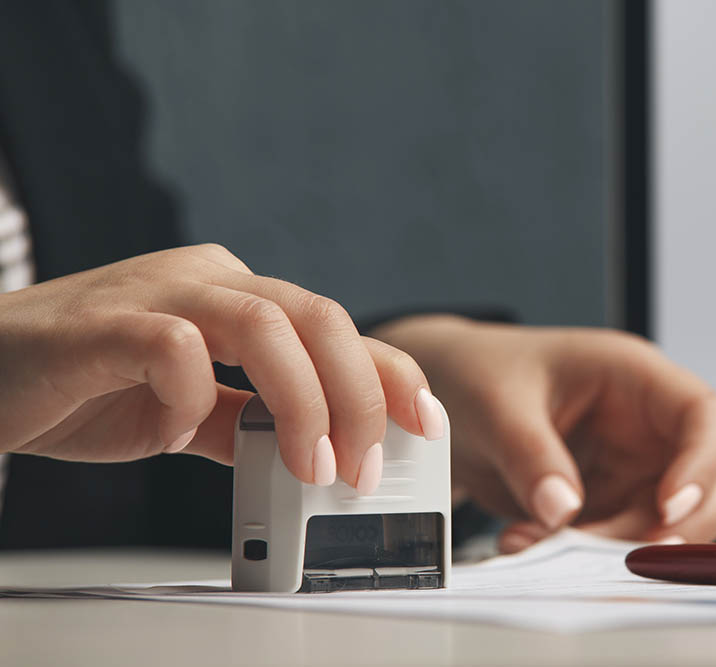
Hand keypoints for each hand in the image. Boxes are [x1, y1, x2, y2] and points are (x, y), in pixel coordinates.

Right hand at [0, 244, 442, 492]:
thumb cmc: (85, 384)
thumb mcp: (188, 409)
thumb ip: (245, 422)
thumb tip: (311, 455)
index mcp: (239, 296)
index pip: (338, 327)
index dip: (391, 373)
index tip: (427, 424)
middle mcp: (211, 279)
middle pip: (321, 318)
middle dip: (361, 397)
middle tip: (363, 467)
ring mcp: (159, 290)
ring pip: (267, 323)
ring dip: (304, 402)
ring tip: (311, 466)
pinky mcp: (106, 321)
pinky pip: (176, 347)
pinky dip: (192, 397)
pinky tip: (173, 427)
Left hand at [374, 315, 715, 550]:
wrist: (445, 397)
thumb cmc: (479, 374)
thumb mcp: (497, 406)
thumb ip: (532, 455)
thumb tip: (563, 510)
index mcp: (632, 375)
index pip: (703, 414)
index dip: (702, 463)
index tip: (670, 507)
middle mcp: (645, 422)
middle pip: (712, 477)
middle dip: (677, 525)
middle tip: (621, 556)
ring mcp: (633, 464)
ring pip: (669, 521)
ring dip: (618, 547)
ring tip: (537, 543)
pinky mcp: (609, 499)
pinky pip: (621, 537)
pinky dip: (586, 554)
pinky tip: (528, 541)